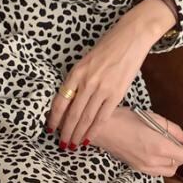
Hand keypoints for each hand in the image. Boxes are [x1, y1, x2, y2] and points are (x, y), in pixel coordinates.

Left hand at [47, 1, 182, 150]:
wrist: (131, 38)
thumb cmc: (108, 47)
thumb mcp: (86, 60)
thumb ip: (78, 79)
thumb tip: (71, 99)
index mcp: (76, 72)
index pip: (60, 100)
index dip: (54, 117)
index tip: (51, 128)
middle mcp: (86, 81)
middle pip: (72, 113)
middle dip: (66, 131)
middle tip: (62, 144)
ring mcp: (101, 88)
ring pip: (86, 117)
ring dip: (78, 133)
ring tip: (73, 145)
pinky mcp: (117, 93)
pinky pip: (103, 116)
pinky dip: (95, 129)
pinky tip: (89, 137)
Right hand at [64, 99, 182, 180]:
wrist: (101, 128)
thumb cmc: (126, 118)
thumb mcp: (154, 118)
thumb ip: (173, 129)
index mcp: (160, 147)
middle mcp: (154, 161)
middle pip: (179, 164)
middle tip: (181, 139)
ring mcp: (144, 167)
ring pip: (169, 170)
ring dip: (174, 159)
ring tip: (168, 144)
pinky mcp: (136, 168)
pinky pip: (157, 170)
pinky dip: (163, 162)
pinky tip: (156, 150)